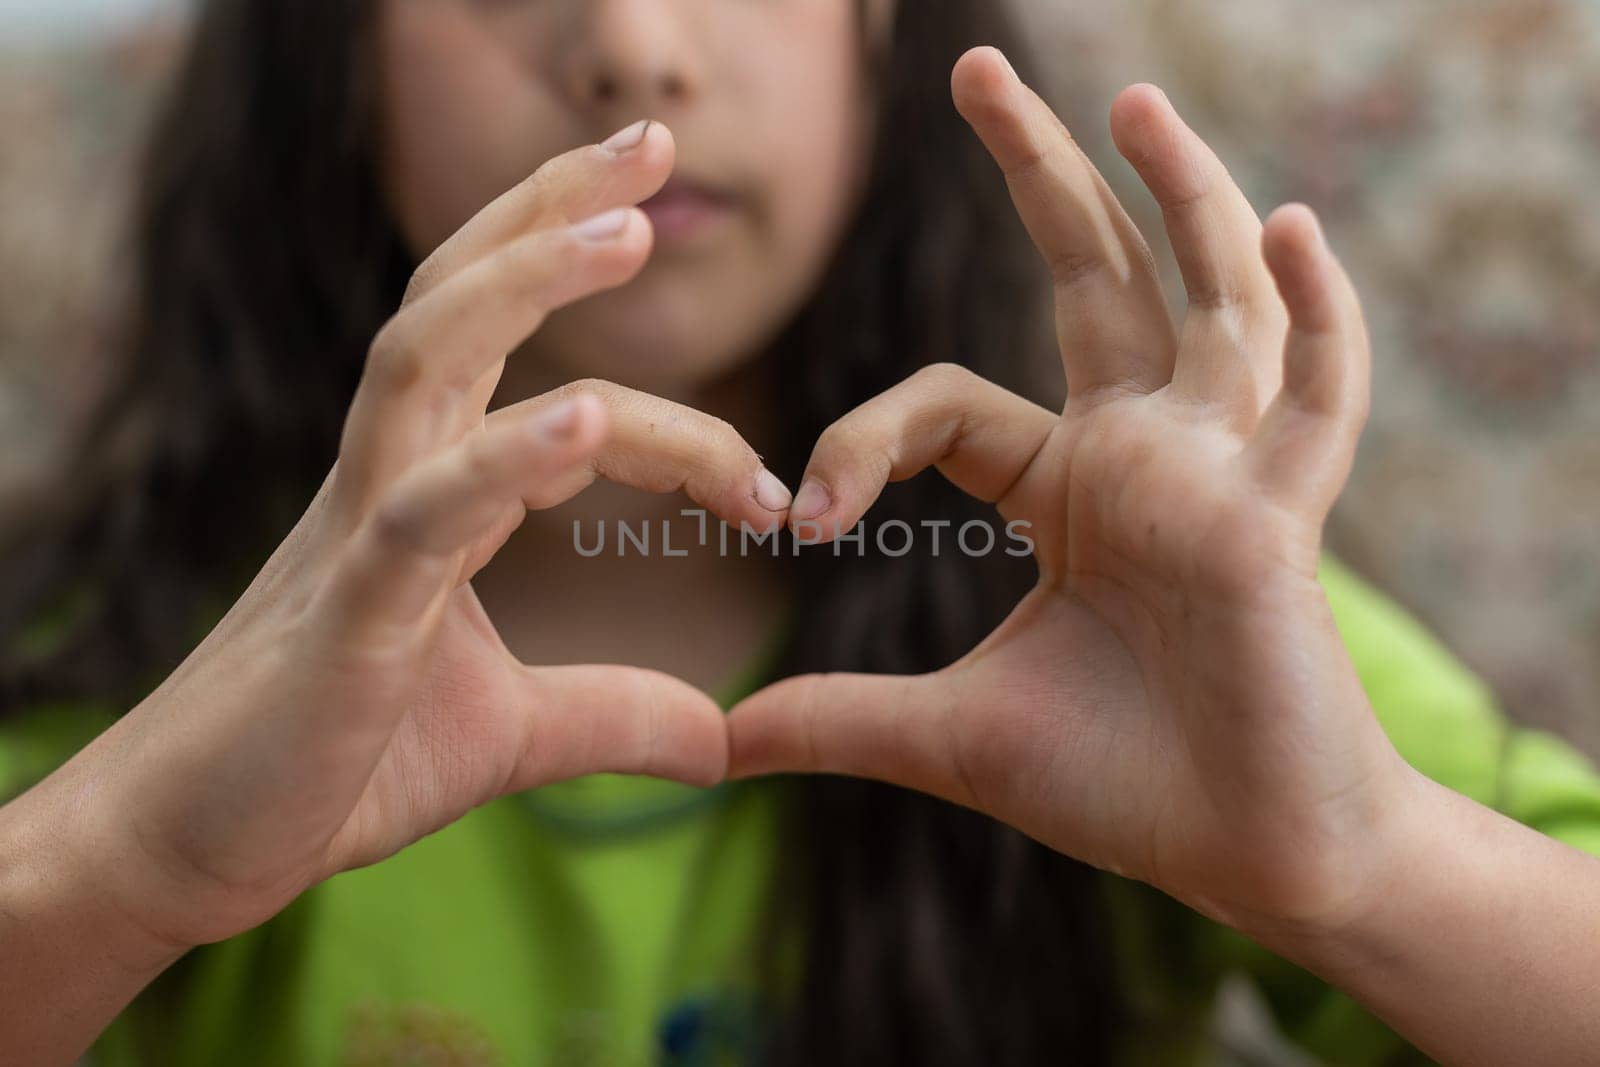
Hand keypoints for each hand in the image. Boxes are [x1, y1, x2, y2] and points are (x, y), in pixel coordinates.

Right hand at [20, 120, 790, 956]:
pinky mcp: (345, 614)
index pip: (526, 367)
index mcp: (428, 492)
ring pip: (425, 359)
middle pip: (459, 300)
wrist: (191, 850)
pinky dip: (505, 458)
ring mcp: (359, 532)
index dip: (642, 372)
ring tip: (626, 225)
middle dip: (551, 210)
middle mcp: (389, 480)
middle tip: (656, 140)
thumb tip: (721, 742)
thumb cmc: (330, 768)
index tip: (758, 461)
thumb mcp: (510, 736)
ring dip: (522, 279)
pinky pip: (424, 509)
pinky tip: (587, 421)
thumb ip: (614, 715)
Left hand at [729, 48, 1412, 937]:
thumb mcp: (951, 735)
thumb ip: (838, 716)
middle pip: (1095, 279)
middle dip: (1040, 171)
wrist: (1247, 862)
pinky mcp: (1283, 516)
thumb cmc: (1121, 787)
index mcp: (1071, 487)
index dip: (862, 434)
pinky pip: (1317, 396)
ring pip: (1210, 301)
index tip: (806, 515)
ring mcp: (1224, 471)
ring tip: (1133, 102)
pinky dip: (1317, 315)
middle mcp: (1149, 453)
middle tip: (971, 69)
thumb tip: (714, 741)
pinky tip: (1292, 227)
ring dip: (1183, 197)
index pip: (951, 399)